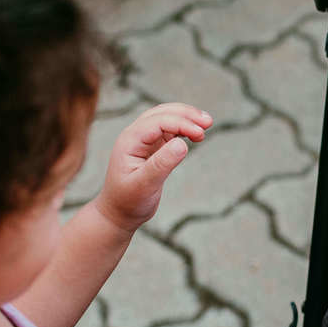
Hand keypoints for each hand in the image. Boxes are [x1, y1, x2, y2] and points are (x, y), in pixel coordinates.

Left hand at [94, 103, 211, 232]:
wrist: (118, 214)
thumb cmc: (128, 201)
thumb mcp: (145, 185)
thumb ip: (162, 164)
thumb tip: (183, 143)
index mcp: (130, 140)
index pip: (158, 121)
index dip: (181, 123)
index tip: (201, 134)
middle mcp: (135, 136)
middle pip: (162, 113)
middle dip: (186, 114)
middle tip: (209, 121)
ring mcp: (143, 141)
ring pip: (166, 118)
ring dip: (186, 118)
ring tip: (207, 124)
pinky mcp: (152, 148)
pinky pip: (169, 131)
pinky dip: (183, 129)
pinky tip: (196, 134)